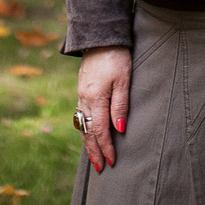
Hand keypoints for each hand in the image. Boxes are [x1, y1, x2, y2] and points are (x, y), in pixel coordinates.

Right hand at [75, 46, 130, 172]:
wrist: (99, 36)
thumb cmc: (116, 57)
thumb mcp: (123, 80)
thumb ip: (120, 105)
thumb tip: (119, 130)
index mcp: (95, 98)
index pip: (100, 130)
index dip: (106, 147)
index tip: (112, 162)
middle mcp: (84, 98)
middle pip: (88, 131)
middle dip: (94, 151)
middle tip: (100, 168)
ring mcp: (81, 94)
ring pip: (82, 124)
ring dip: (88, 143)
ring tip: (94, 157)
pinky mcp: (81, 89)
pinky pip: (81, 115)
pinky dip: (84, 129)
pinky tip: (88, 133)